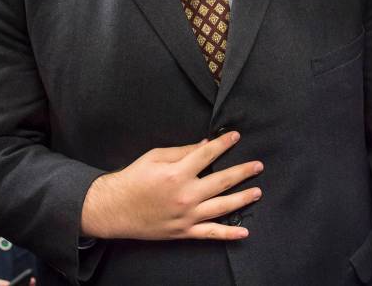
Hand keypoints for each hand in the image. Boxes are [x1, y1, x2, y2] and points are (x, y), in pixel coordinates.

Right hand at [80, 131, 261, 240]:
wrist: (113, 209)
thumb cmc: (132, 179)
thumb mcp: (154, 157)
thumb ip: (182, 151)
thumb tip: (205, 145)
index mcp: (177, 173)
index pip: (208, 154)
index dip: (224, 144)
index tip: (236, 136)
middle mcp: (185, 195)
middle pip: (222, 181)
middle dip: (243, 171)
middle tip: (259, 165)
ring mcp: (186, 216)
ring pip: (222, 207)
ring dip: (242, 199)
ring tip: (258, 192)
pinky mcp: (183, 232)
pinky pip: (210, 234)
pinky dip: (228, 233)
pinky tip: (244, 231)